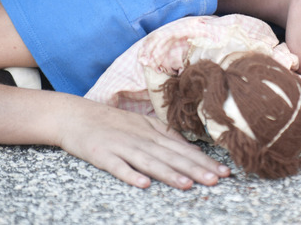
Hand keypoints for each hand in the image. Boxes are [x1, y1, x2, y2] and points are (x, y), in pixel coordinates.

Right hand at [55, 97, 230, 189]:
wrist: (75, 115)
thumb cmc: (112, 122)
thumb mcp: (143, 124)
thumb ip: (165, 137)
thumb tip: (191, 149)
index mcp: (153, 132)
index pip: (184, 148)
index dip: (205, 160)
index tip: (225, 171)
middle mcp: (142, 138)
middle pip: (172, 156)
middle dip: (196, 168)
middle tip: (217, 179)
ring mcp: (122, 146)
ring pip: (150, 162)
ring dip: (169, 173)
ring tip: (188, 185)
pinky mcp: (102, 155)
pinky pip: (118, 167)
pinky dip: (131, 175)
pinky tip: (143, 185)